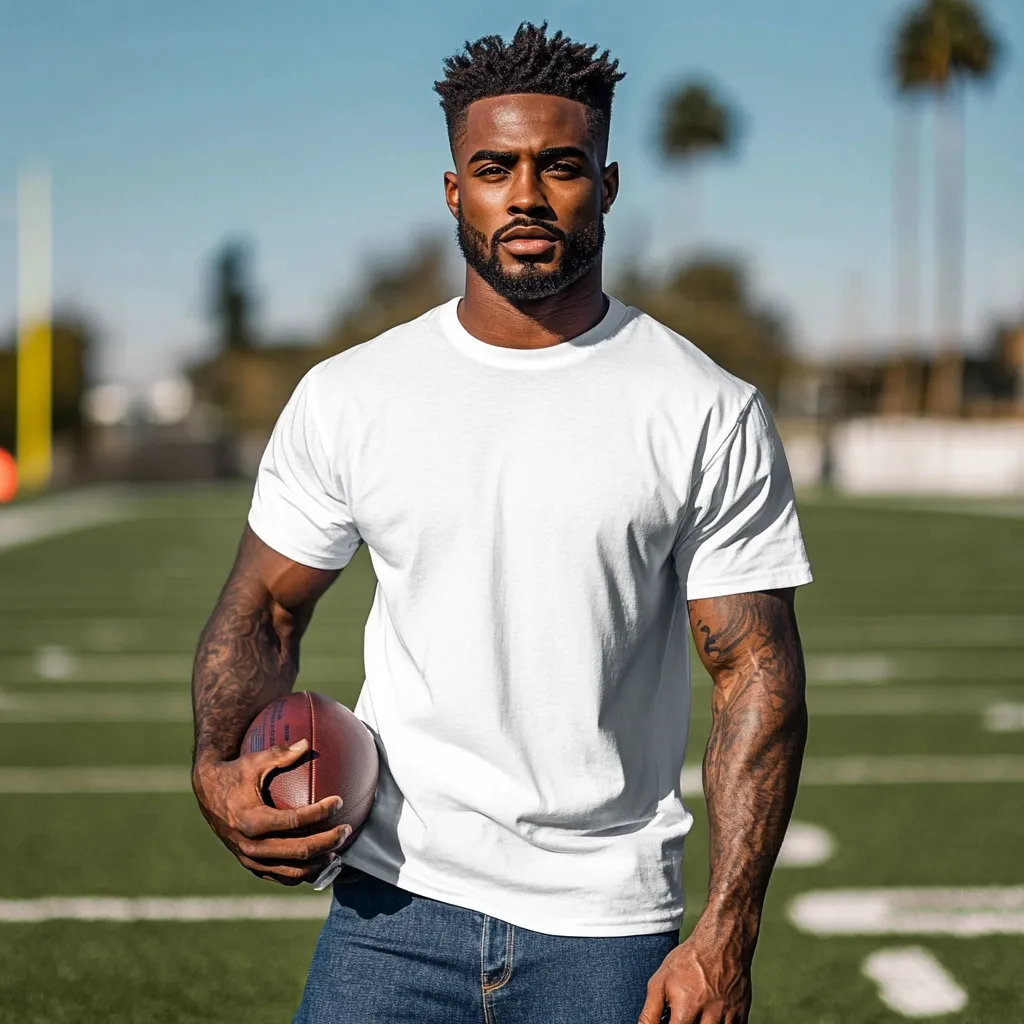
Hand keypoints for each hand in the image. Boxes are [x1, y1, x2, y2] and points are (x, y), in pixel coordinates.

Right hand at [192, 739, 350, 885]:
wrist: (207, 794)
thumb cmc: (234, 773)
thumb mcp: (253, 761)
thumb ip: (280, 754)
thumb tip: (307, 743)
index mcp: (250, 820)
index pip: (293, 821)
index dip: (320, 813)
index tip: (339, 801)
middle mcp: (250, 845)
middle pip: (298, 851)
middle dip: (327, 842)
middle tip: (347, 829)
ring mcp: (251, 860)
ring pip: (292, 872)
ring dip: (319, 862)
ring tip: (339, 849)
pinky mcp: (252, 866)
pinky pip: (282, 876)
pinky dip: (304, 872)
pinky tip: (321, 859)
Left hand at [637, 923, 752, 1023]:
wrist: (723, 942)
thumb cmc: (688, 961)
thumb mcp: (661, 982)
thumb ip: (650, 1012)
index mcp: (686, 1010)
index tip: (669, 1022)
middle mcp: (710, 1017)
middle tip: (681, 1016)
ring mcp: (728, 1018)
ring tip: (694, 1015)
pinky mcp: (742, 1016)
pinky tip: (709, 1018)